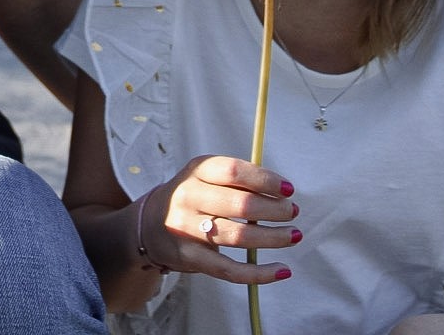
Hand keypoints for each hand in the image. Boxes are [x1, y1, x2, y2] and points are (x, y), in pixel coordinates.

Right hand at [141, 155, 299, 286]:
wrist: (150, 224)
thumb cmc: (193, 197)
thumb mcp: (206, 177)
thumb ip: (238, 180)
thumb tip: (281, 193)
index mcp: (196, 170)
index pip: (234, 171)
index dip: (266, 180)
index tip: (288, 190)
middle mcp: (189, 197)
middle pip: (240, 204)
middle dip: (275, 210)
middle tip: (292, 213)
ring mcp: (187, 228)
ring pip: (239, 236)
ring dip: (273, 238)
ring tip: (293, 235)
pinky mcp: (190, 257)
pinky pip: (230, 269)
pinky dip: (260, 273)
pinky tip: (281, 270)